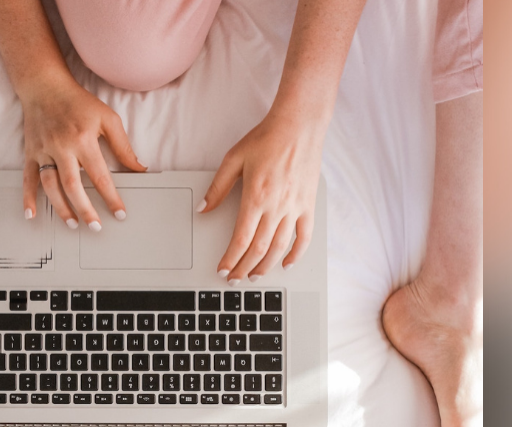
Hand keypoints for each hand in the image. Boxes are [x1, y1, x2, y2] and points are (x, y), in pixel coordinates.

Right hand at [21, 79, 145, 229]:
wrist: (45, 86)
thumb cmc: (79, 102)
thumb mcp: (108, 118)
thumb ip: (123, 146)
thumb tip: (139, 169)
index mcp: (83, 140)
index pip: (100, 176)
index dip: (111, 197)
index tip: (120, 214)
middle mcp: (62, 147)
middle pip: (73, 186)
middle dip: (86, 209)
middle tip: (96, 227)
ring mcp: (44, 151)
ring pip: (51, 186)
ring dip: (61, 207)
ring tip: (73, 224)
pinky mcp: (31, 152)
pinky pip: (28, 178)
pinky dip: (28, 197)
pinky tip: (31, 213)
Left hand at [198, 115, 322, 283]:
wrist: (298, 126)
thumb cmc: (266, 139)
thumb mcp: (234, 159)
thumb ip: (218, 187)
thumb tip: (203, 209)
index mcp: (256, 197)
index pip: (241, 239)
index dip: (231, 259)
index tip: (223, 270)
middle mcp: (276, 206)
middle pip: (259, 248)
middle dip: (244, 268)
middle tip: (235, 279)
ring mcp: (295, 208)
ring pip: (280, 247)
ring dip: (266, 266)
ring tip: (255, 276)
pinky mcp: (308, 205)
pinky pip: (304, 236)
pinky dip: (296, 253)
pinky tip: (287, 264)